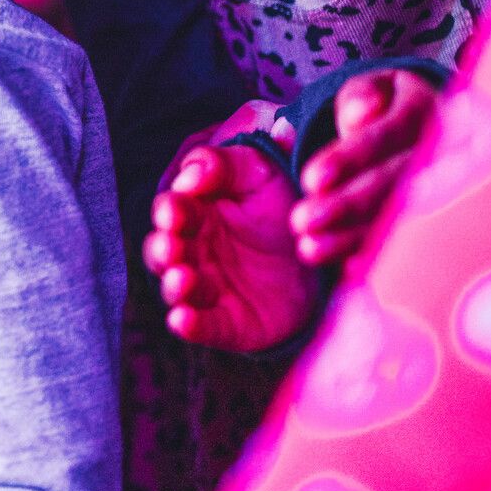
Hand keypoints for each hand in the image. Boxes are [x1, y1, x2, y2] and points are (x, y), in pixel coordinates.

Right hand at [144, 102, 316, 353]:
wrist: (326, 248)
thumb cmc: (281, 203)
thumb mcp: (256, 171)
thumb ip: (219, 164)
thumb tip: (188, 178)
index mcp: (195, 213)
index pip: (171, 211)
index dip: (169, 211)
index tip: (175, 210)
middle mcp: (194, 252)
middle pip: (164, 252)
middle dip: (163, 250)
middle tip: (172, 247)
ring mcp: (209, 288)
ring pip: (178, 290)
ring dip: (173, 286)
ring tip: (181, 279)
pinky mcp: (228, 323)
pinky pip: (205, 326)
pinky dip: (190, 326)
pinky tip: (182, 320)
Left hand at [291, 70, 436, 267]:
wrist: (424, 131)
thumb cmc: (385, 108)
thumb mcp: (371, 91)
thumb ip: (360, 97)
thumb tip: (357, 115)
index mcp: (429, 109)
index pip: (391, 134)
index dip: (351, 158)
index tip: (310, 179)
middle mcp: (452, 151)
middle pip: (401, 180)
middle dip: (349, 204)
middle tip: (302, 221)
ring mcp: (456, 188)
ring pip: (407, 216)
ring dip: (357, 235)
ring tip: (309, 248)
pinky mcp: (449, 220)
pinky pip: (418, 243)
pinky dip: (380, 254)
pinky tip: (348, 270)